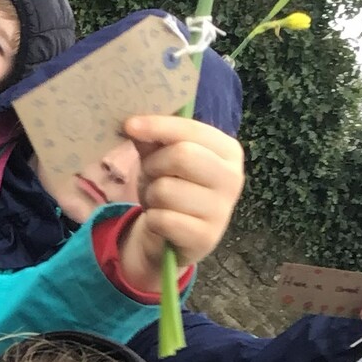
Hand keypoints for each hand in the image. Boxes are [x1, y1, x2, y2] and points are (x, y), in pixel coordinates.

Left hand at [113, 115, 244, 288]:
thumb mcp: (161, 158)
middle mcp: (233, 178)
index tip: (129, 125)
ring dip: (151, 195)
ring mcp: (222, 210)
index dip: (158, 126)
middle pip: (181, 156)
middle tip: (150, 174)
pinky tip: (162, 222)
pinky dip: (152, 219)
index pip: (191, 130)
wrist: (174, 236)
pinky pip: (162, 219)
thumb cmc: (172, 187)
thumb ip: (152, 139)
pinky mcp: (206, 237)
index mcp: (228, 151)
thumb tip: (133, 124)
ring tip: (158, 201)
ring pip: (166, 189)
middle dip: (153, 164)